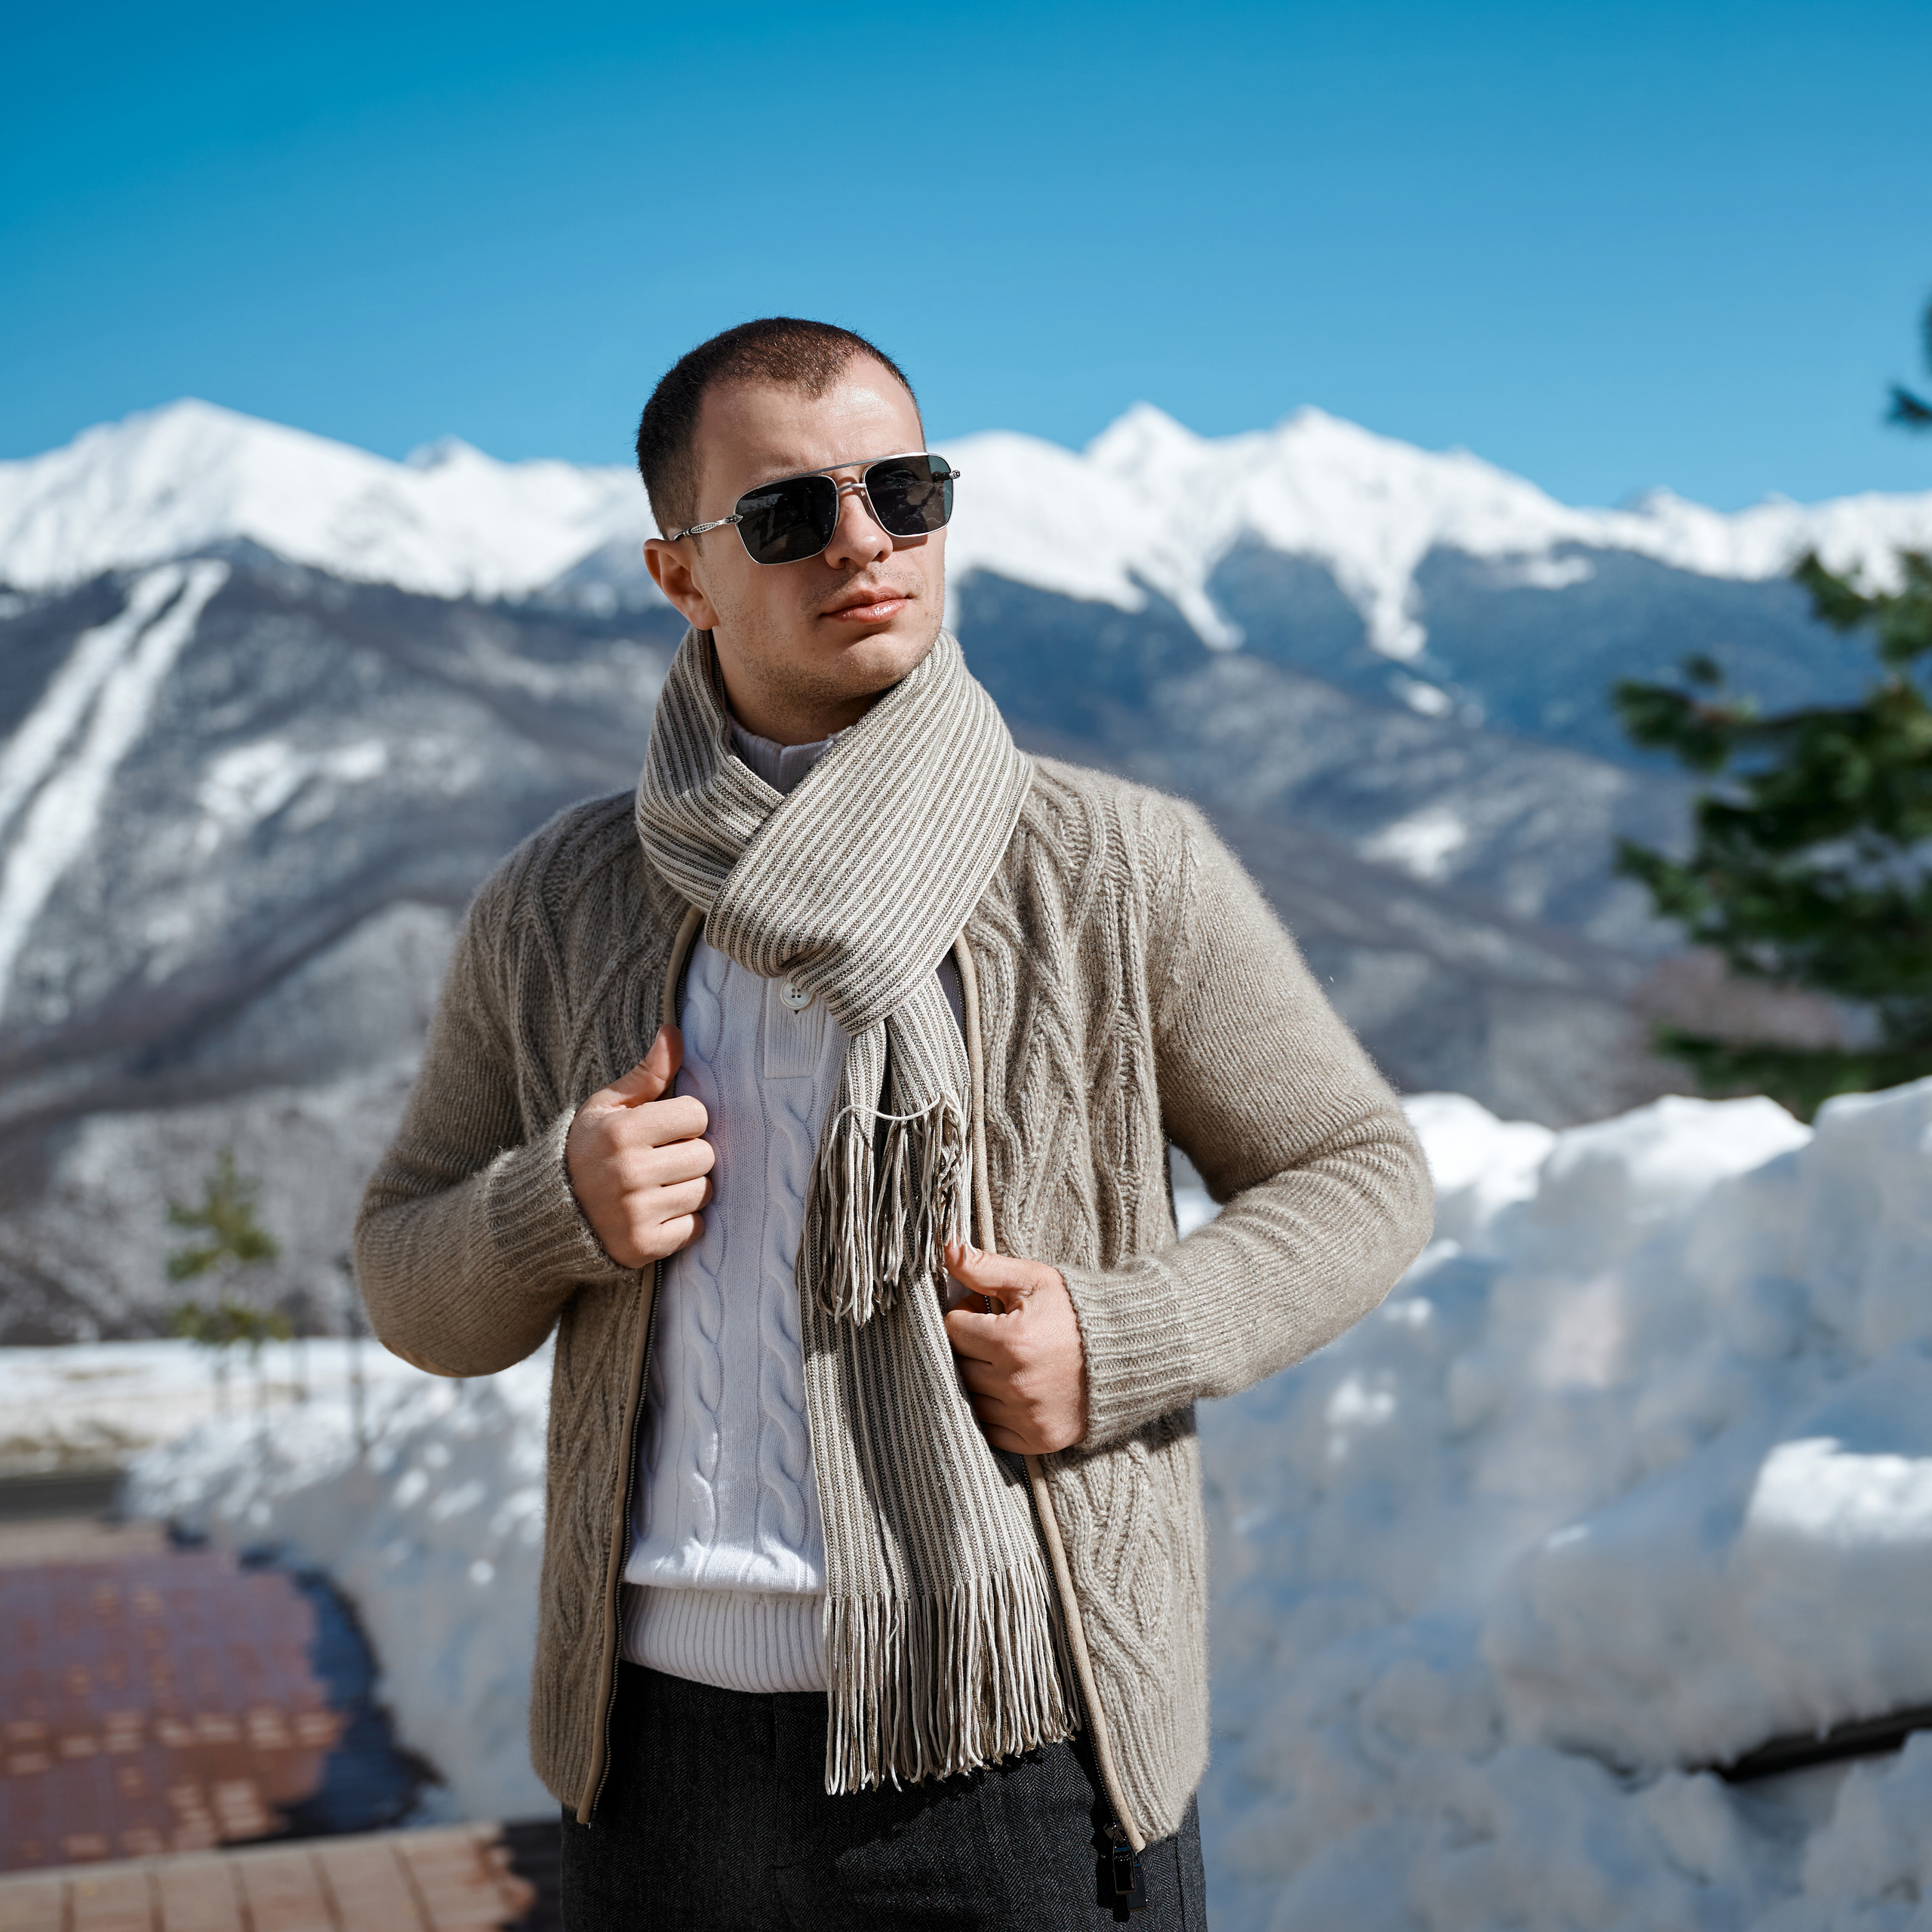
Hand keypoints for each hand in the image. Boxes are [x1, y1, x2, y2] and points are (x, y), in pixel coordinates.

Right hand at [565, 1026, 713, 1268]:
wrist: (548, 1212)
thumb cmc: (587, 1149)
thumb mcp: (607, 1106)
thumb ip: (647, 1072)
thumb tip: (674, 1031)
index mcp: (621, 1131)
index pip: (696, 1114)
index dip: (684, 1120)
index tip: (663, 1129)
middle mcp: (629, 1172)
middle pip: (705, 1155)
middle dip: (689, 1155)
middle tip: (661, 1159)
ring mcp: (636, 1213)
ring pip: (704, 1191)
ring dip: (689, 1188)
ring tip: (657, 1185)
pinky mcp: (643, 1246)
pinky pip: (695, 1227)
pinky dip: (682, 1222)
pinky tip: (656, 1212)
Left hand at [941, 1242, 1087, 1454]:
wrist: (1130, 1349)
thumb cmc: (1077, 1310)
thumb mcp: (1033, 1280)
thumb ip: (984, 1267)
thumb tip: (946, 1249)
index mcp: (1011, 1340)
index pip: (953, 1329)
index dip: (965, 1315)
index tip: (984, 1312)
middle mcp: (1016, 1383)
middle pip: (959, 1365)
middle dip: (971, 1348)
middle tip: (995, 1336)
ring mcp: (1027, 1416)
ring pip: (972, 1399)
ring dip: (980, 1381)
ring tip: (1006, 1362)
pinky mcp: (1038, 1439)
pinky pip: (991, 1432)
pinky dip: (995, 1413)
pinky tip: (1014, 1390)